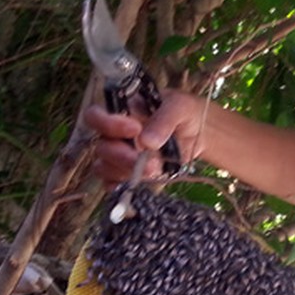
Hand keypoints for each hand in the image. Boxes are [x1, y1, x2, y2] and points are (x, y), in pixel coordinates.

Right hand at [84, 90, 204, 186]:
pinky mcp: (129, 173)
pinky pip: (113, 184)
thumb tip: (147, 142)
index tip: (134, 129)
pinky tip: (138, 185)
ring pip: (105, 167)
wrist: (199, 133)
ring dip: (127, 172)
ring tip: (155, 170)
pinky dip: (122, 187)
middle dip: (123, 156)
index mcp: (121, 112)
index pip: (95, 116)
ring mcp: (121, 155)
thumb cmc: (184, 113)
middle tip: (150, 160)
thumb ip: (163, 119)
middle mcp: (116, 134)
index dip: (107, 124)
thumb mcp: (179, 107)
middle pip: (102, 147)